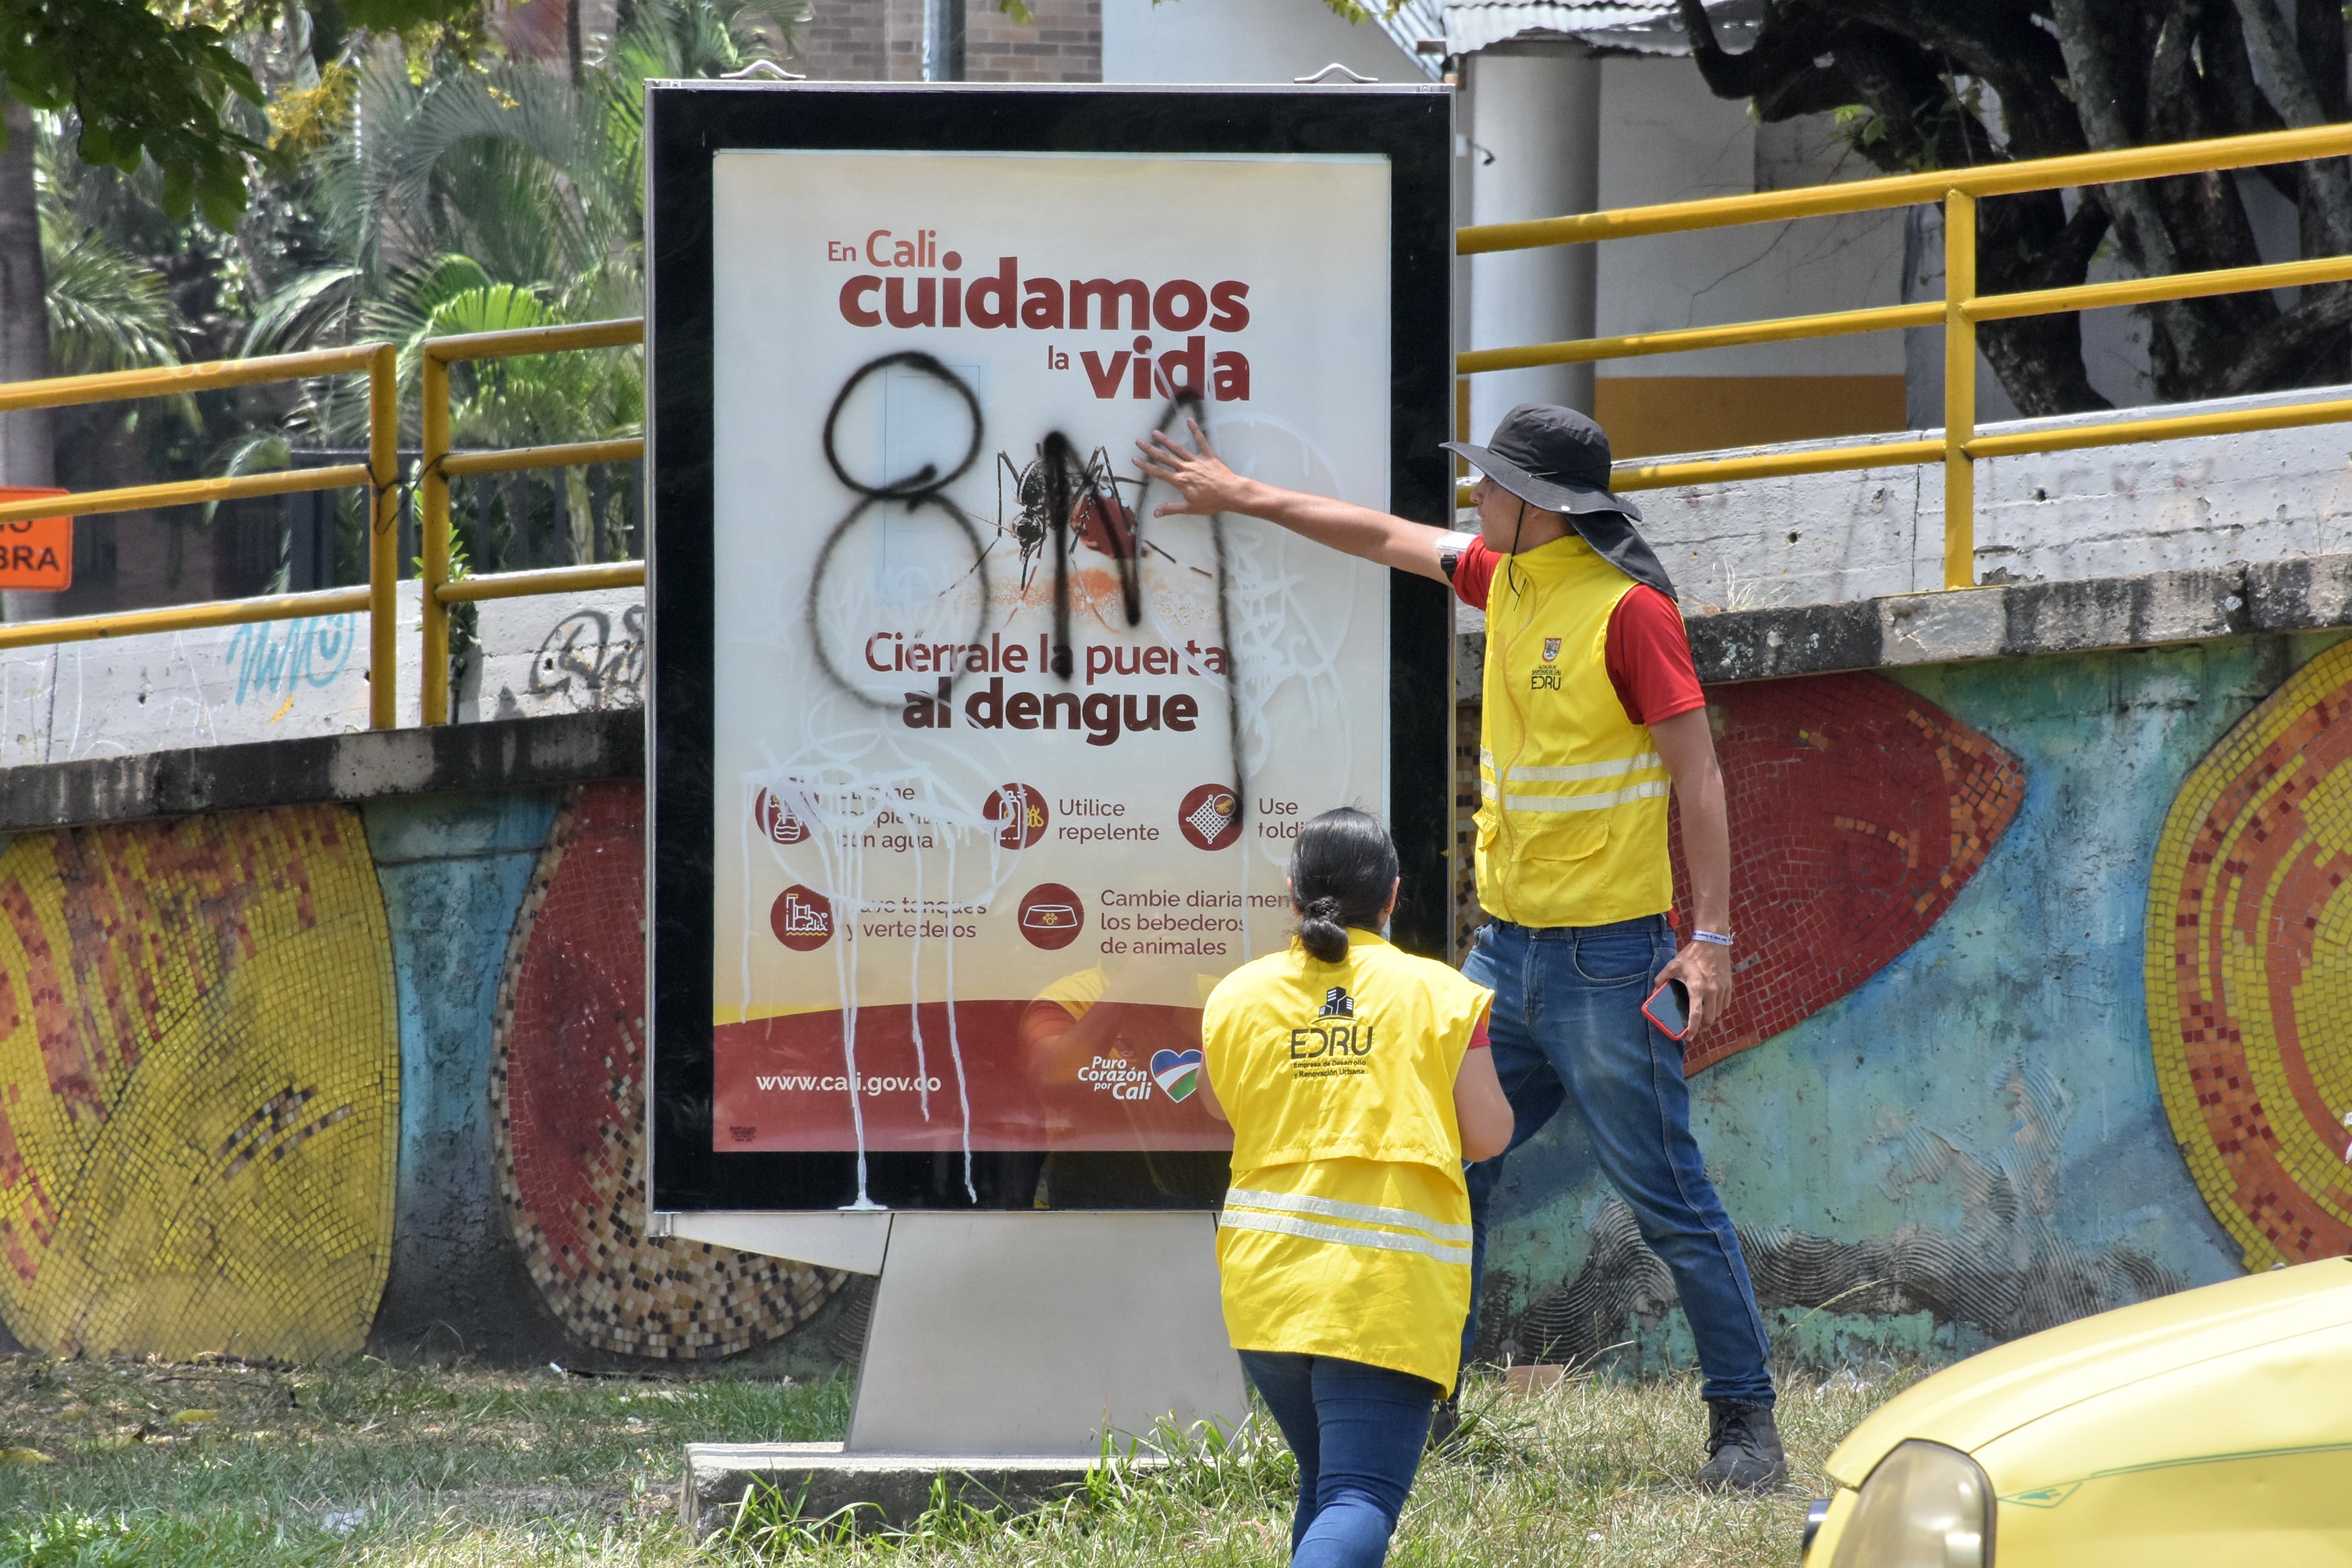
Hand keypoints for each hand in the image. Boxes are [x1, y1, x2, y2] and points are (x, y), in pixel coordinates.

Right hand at [1135, 420, 1250, 516]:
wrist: (1231, 493)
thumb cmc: (1211, 503)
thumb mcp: (1190, 509)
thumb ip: (1171, 509)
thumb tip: (1155, 513)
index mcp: (1180, 481)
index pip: (1159, 473)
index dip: (1146, 466)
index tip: (1135, 459)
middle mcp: (1186, 468)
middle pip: (1165, 458)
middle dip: (1150, 449)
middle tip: (1139, 441)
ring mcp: (1197, 461)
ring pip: (1178, 448)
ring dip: (1166, 440)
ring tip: (1155, 432)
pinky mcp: (1209, 455)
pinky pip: (1201, 441)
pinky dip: (1195, 431)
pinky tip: (1189, 421)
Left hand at [1656, 940, 1731, 1036]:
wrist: (1712, 942)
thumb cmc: (1691, 955)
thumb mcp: (1673, 966)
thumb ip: (1662, 980)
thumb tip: (1654, 990)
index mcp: (1696, 988)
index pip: (1696, 1015)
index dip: (1693, 1029)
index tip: (1689, 1037)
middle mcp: (1712, 991)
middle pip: (1710, 1018)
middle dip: (1702, 1024)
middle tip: (1695, 1023)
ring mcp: (1722, 989)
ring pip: (1719, 1012)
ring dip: (1711, 1016)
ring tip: (1703, 1013)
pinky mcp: (1729, 985)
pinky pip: (1725, 1003)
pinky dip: (1719, 1007)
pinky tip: (1712, 1003)